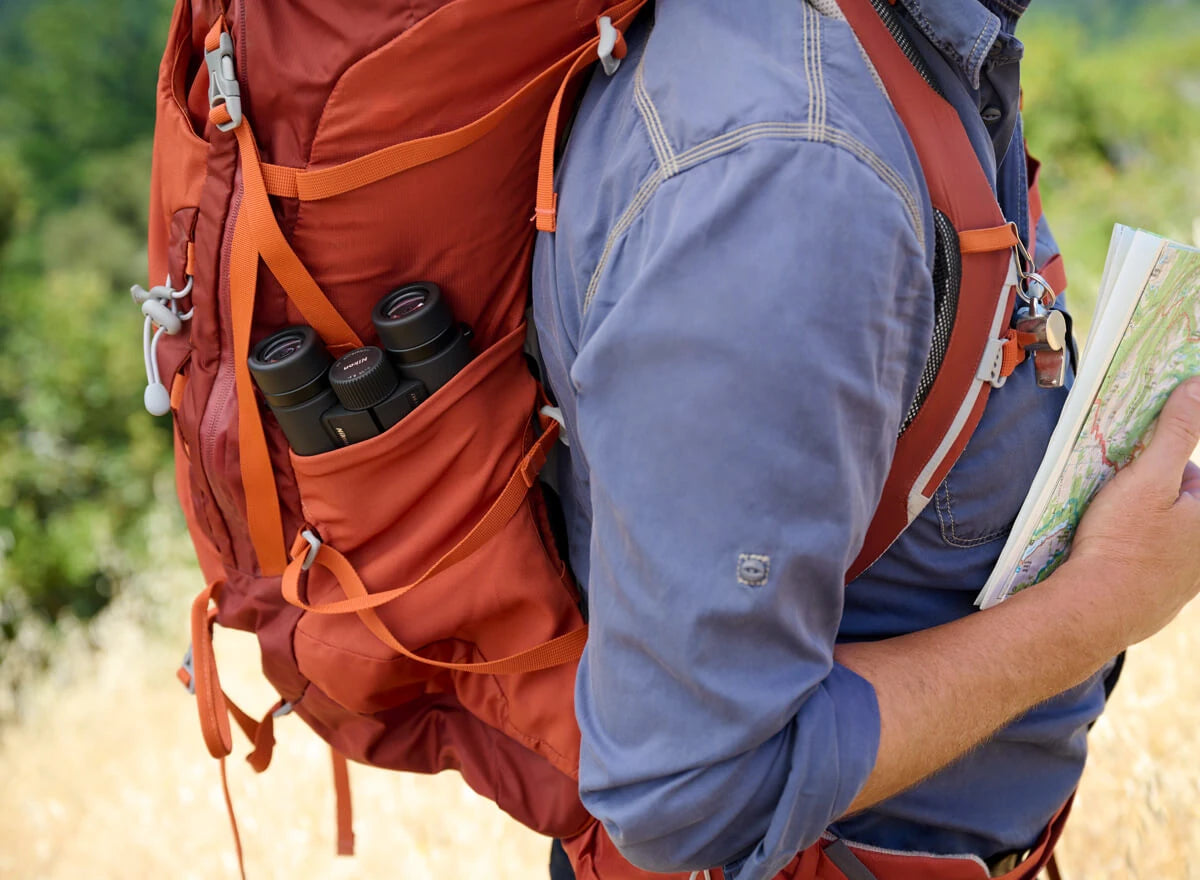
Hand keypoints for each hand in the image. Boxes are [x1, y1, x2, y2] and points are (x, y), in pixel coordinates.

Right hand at [1066, 377, 1199, 649]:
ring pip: (1171, 527)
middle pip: (1187, 495)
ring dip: (1147, 516)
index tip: (1140, 459)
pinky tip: (1112, 546)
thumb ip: (1177, 431)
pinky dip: (1139, 546)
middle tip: (1122, 481)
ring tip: (1111, 515)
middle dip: (1158, 483)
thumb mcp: (1147, 477)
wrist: (1095, 612)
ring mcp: (1192, 575)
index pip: (1194, 472)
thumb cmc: (1123, 544)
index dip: (1166, 457)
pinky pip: (1158, 557)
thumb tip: (1198, 386)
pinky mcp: (1169, 595)